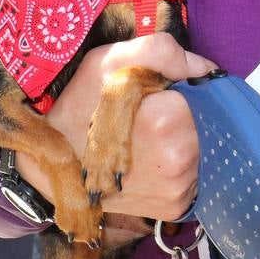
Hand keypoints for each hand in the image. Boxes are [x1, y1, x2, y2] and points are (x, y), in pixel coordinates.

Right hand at [16, 33, 215, 221]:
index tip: (161, 90)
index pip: (207, 93)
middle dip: (188, 113)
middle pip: (209, 121)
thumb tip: (205, 69)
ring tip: (150, 136)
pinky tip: (153, 156)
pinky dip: (181, 162)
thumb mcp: (112, 60)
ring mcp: (178, 188)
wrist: (51, 163)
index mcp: (166, 121)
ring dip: (186, 137)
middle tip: (152, 113)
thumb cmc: (80, 104)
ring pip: (204, 147)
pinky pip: (196, 174)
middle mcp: (178, 161)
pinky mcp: (174, 207)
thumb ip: (163, 51)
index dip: (185, 87)